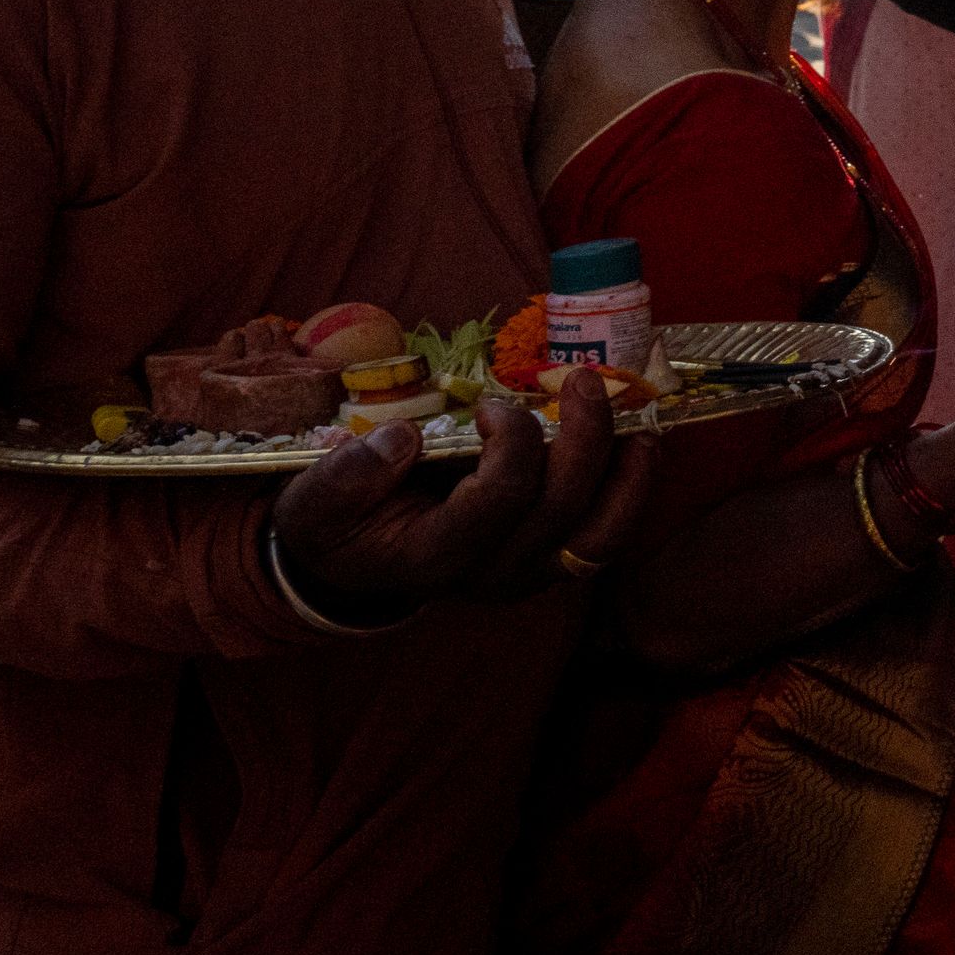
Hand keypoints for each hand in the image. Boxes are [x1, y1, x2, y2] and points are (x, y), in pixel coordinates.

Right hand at [272, 369, 654, 617]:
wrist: (353, 567)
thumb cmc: (337, 525)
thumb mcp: (314, 502)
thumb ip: (347, 474)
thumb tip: (401, 437)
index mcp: (434, 556)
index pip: (497, 501)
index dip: (512, 445)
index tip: (495, 406)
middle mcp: (490, 574)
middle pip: (560, 509)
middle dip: (584, 438)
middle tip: (582, 380)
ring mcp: (525, 574)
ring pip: (598, 534)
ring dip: (627, 472)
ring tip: (639, 416)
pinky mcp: (547, 563)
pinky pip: (604, 537)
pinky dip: (630, 492)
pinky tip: (640, 445)